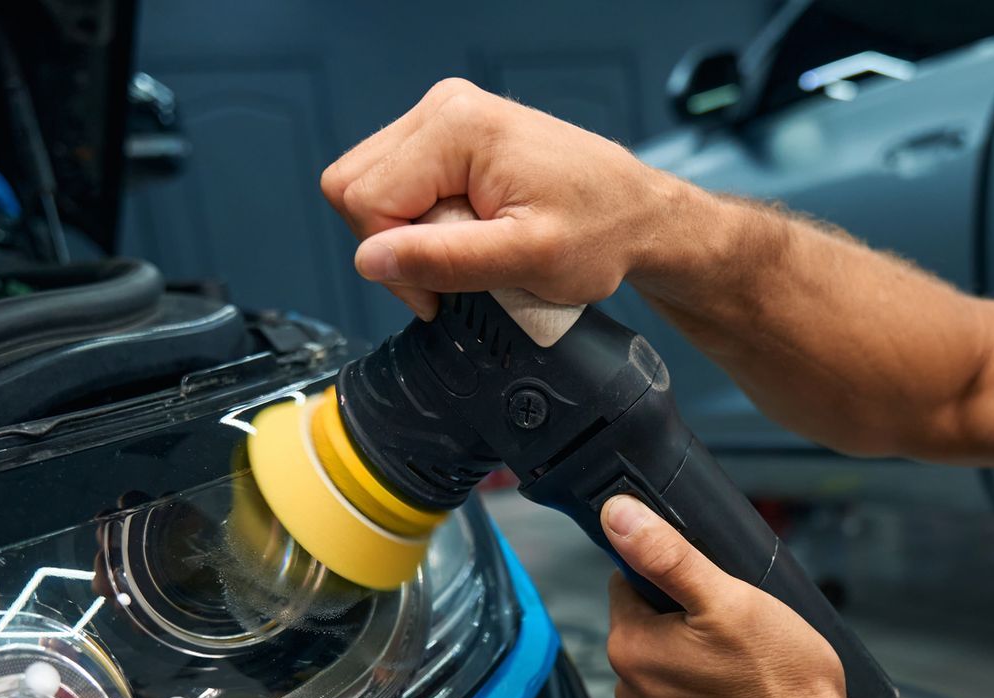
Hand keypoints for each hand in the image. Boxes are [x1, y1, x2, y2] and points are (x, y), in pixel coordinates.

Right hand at [320, 79, 699, 318]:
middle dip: (393, 244)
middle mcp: (444, 108)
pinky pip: (399, 185)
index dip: (392, 260)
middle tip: (454, 271)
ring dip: (408, 235)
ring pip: (370, 187)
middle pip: (354, 186)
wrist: (639, 215)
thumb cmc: (601, 231)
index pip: (363, 198)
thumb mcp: (526, 259)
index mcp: (456, 126)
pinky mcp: (452, 137)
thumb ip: (445, 259)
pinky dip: (423, 222)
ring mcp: (446, 118)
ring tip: (470, 249)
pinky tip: (469, 233)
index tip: (439, 293)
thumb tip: (371, 260)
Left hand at [601, 496, 866, 697]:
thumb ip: (667, 555)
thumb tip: (618, 516)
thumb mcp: (729, 600)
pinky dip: (716, 689)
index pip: (628, 582)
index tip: (712, 589)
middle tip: (741, 624)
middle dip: (690, 614)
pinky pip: (692, 697)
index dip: (672, 575)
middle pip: (651, 622)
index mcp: (630, 649)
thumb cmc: (781, 687)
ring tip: (752, 660)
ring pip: (674, 660)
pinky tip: (752, 691)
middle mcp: (632, 690)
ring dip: (704, 652)